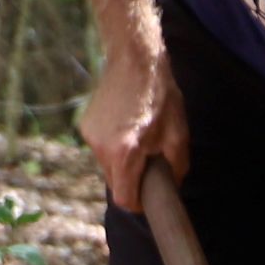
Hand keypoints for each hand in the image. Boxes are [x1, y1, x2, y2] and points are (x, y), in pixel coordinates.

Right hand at [82, 46, 187, 213]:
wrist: (135, 61)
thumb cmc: (160, 96)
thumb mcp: (178, 135)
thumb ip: (176, 168)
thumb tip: (172, 187)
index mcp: (124, 154)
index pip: (125, 199)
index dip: (139, 203)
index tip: (149, 197)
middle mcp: (101, 149)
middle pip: (115, 184)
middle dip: (133, 181)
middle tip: (150, 164)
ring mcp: (90, 137)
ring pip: (107, 167)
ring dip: (123, 162)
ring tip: (140, 139)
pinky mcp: (85, 126)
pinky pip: (101, 149)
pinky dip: (114, 147)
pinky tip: (127, 127)